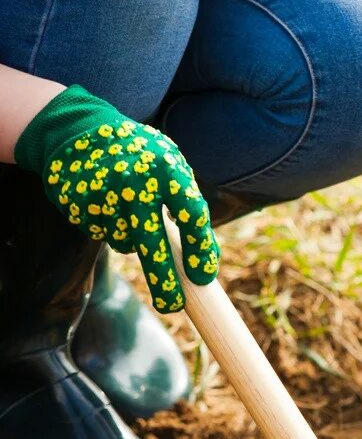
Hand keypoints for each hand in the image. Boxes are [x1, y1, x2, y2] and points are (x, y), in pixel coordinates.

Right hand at [15, 86, 218, 312]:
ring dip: (133, 241)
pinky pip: (103, 234)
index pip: (192, 216)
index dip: (199, 250)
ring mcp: (104, 194)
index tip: (202, 277)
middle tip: (173, 307)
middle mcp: (135, 183)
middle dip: (164, 281)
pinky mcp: (79, 205)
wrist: (81, 131)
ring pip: (126, 243)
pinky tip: (108, 205)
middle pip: (152, 245)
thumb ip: (189, 205)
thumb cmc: (142, 156)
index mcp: (168, 169)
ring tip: (130, 211)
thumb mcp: (172, 167)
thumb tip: (206, 260)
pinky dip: (110, 228)